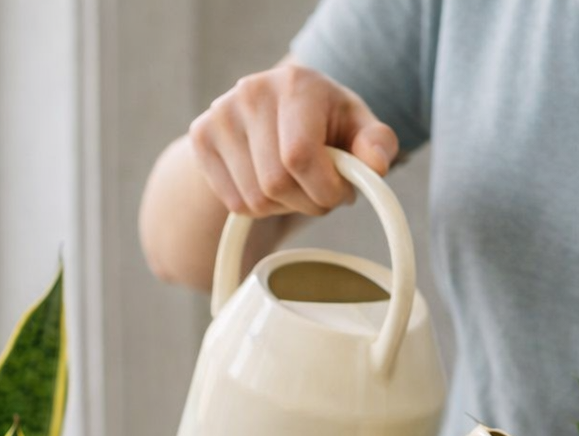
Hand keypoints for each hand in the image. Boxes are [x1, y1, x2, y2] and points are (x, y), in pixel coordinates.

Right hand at [188, 63, 398, 217]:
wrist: (276, 111)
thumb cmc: (326, 123)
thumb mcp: (358, 127)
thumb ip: (377, 144)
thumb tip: (377, 165)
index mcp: (295, 84)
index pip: (299, 156)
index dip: (323, 190)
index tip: (340, 193)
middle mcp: (251, 92)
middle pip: (275, 184)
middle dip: (307, 202)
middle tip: (320, 192)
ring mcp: (220, 115)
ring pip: (255, 200)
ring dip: (284, 207)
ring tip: (296, 184)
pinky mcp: (201, 139)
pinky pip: (234, 203)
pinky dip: (259, 208)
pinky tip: (269, 183)